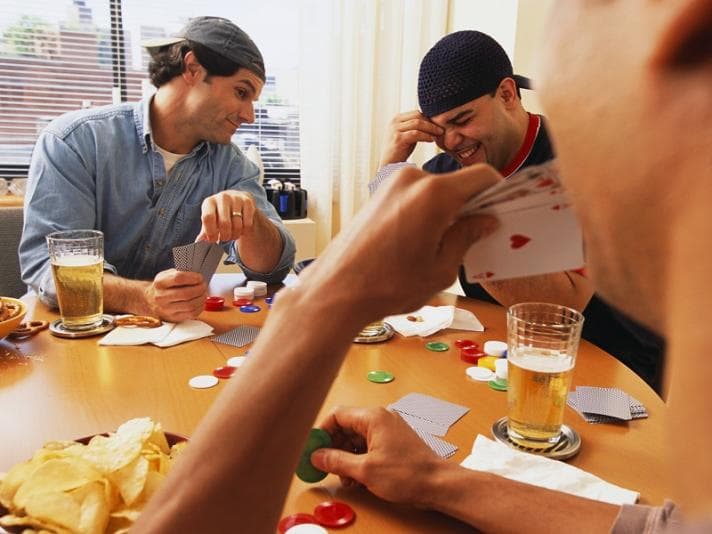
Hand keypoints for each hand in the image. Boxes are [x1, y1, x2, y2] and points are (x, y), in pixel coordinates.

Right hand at [142, 269, 206, 320]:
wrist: (150, 300)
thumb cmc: (163, 286)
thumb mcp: (166, 275)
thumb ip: (180, 273)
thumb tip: (197, 275)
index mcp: (160, 283)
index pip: (178, 278)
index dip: (193, 277)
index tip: (200, 277)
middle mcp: (161, 297)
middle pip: (186, 294)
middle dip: (200, 289)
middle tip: (204, 285)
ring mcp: (166, 309)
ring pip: (190, 305)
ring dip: (201, 298)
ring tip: (204, 293)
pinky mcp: (173, 318)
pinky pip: (191, 314)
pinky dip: (200, 307)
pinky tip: (201, 302)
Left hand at [196, 191, 256, 242]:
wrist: (237, 199)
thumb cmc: (220, 212)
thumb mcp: (211, 219)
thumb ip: (205, 231)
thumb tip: (199, 241)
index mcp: (209, 202)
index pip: (208, 217)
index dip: (210, 232)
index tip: (213, 239)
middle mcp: (222, 198)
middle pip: (224, 223)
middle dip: (225, 236)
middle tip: (224, 238)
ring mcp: (236, 199)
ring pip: (237, 225)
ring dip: (235, 235)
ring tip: (232, 234)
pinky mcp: (248, 202)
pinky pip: (247, 224)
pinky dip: (244, 231)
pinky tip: (240, 229)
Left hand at [298, 164, 499, 320]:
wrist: (336, 290)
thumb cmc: (388, 284)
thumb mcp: (441, 268)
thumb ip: (467, 237)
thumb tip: (486, 221)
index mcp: (435, 194)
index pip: (482, 176)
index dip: (498, 192)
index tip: (502, 210)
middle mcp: (412, 180)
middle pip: (457, 183)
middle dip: (471, 206)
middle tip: (477, 235)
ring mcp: (391, 184)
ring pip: (435, 191)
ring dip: (446, 211)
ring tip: (444, 246)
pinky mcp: (378, 194)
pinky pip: (414, 196)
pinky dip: (426, 212)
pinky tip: (422, 242)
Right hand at [311, 406, 443, 506]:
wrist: (439, 484)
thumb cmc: (408, 474)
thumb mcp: (365, 470)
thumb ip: (337, 461)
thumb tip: (317, 457)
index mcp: (373, 417)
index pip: (337, 415)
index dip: (322, 433)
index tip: (313, 450)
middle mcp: (380, 419)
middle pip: (346, 427)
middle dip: (334, 449)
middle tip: (326, 467)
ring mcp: (388, 430)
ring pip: (357, 439)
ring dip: (347, 458)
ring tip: (347, 479)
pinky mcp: (394, 442)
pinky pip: (369, 446)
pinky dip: (360, 461)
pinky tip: (359, 479)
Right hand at [379, 110, 443, 166]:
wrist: (388, 164)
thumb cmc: (400, 150)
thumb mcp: (407, 134)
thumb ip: (416, 127)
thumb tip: (432, 121)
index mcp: (397, 118)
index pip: (417, 112)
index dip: (429, 117)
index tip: (439, 124)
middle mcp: (395, 122)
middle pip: (418, 115)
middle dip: (431, 121)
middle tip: (442, 128)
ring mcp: (395, 130)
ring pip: (418, 123)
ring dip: (431, 128)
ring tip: (439, 133)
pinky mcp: (398, 139)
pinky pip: (416, 134)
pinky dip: (426, 136)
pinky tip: (431, 140)